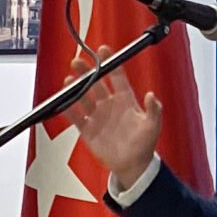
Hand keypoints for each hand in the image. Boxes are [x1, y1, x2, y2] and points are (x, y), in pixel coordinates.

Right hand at [68, 70, 161, 190]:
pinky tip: (63, 100)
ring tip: (69, 79)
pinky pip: (76, 117)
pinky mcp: (88, 130)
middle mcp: (109, 105)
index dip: (110, 63)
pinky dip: (69, 109)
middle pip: (96, 83)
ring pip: (83, 97)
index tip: (103, 50)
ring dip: (76, 88)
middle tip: (78, 61)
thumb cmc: (144, 145)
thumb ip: (153, 110)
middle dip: (87, 71)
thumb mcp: (152, 126)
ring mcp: (98, 116)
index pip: (116, 76)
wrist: (133, 166)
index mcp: (125, 100)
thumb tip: (151, 95)